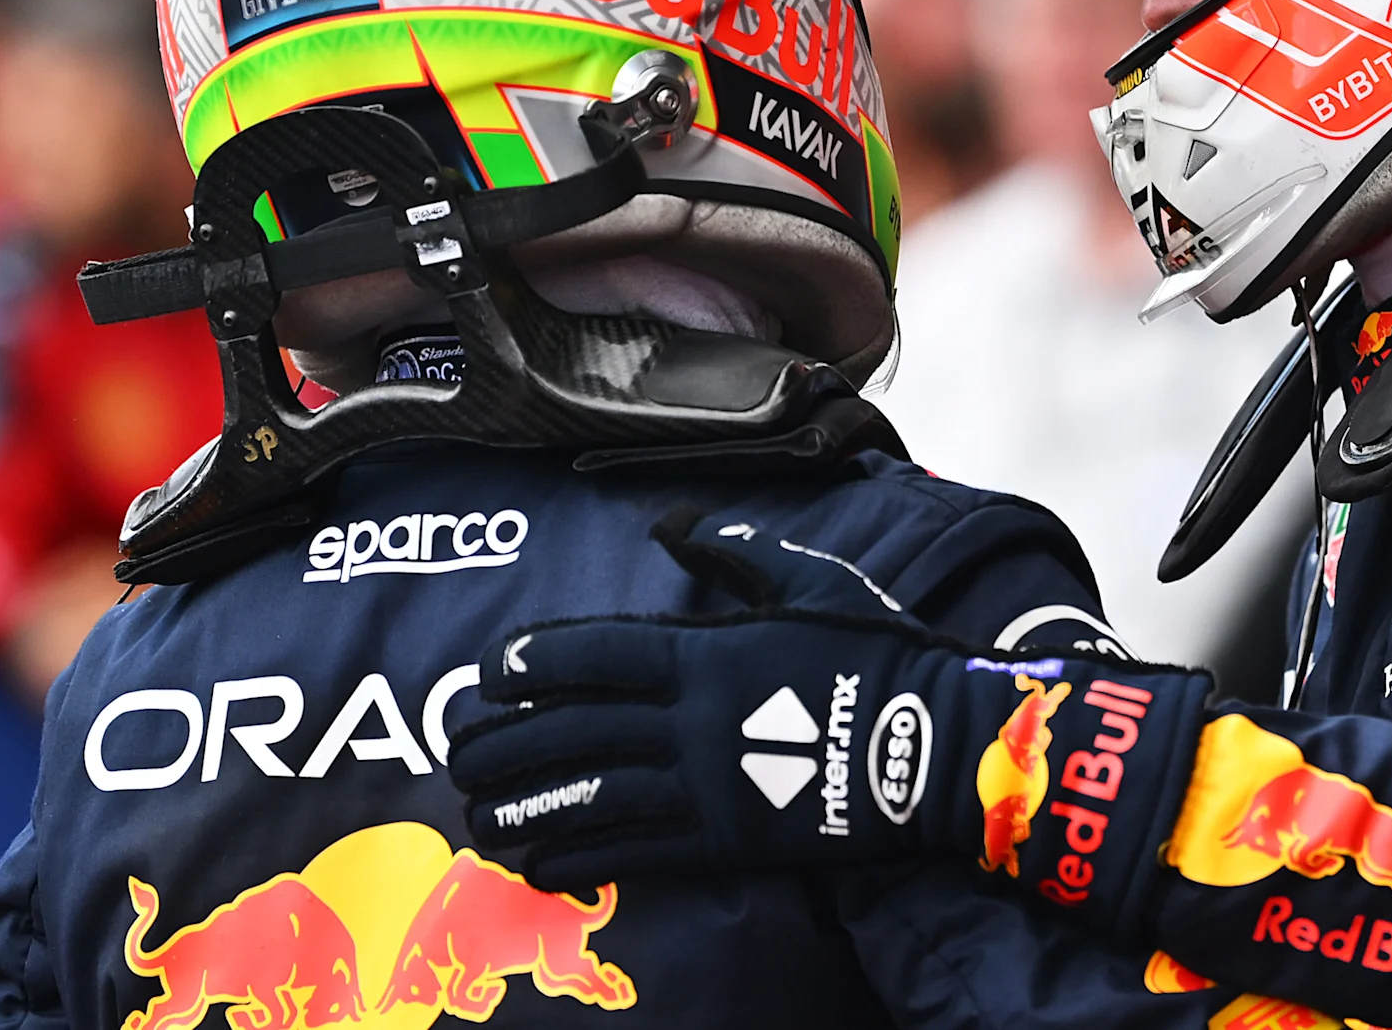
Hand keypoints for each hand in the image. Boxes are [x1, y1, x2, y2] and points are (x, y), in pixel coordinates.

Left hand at [450, 608, 1203, 903]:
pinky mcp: (722, 841)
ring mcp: (702, 786)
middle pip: (569, 730)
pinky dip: (578, 860)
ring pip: (586, 797)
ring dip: (523, 806)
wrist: (934, 748)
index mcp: (705, 651)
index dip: (530, 664)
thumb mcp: (809, 579)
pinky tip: (538, 867)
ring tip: (479, 814)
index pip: (593, 654)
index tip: (488, 673)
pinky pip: (631, 854)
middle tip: (457, 751)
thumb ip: (734, 553)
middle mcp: (689, 720)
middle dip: (502, 742)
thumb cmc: (877, 652)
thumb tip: (670, 525)